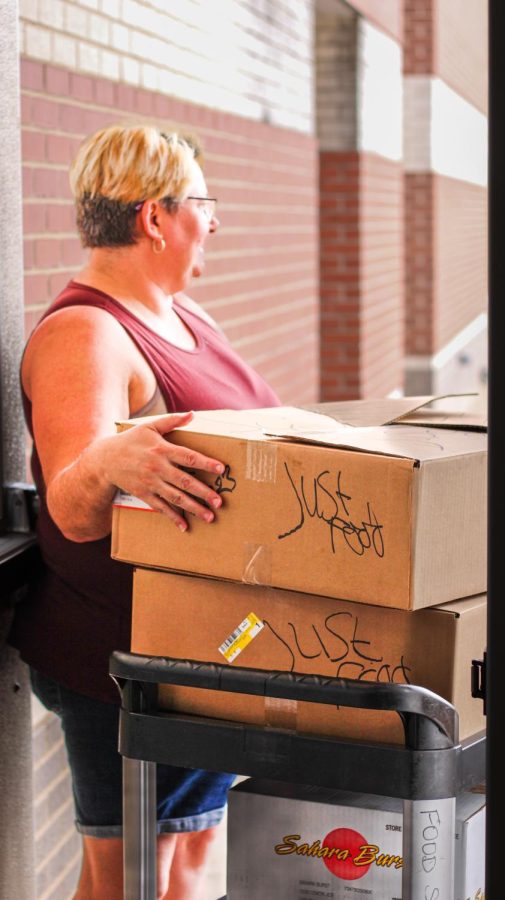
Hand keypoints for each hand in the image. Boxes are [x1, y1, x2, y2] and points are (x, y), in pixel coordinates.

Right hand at [105, 411, 224, 530]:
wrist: (105, 459)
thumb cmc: (131, 440)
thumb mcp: (150, 426)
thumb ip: (172, 421)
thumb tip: (193, 414)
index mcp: (162, 449)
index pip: (188, 457)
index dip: (206, 463)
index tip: (221, 469)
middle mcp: (157, 467)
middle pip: (185, 482)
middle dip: (204, 492)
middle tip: (219, 502)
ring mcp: (150, 483)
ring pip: (176, 497)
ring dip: (194, 508)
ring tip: (210, 517)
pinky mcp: (143, 494)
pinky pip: (160, 507)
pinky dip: (173, 517)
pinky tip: (185, 526)